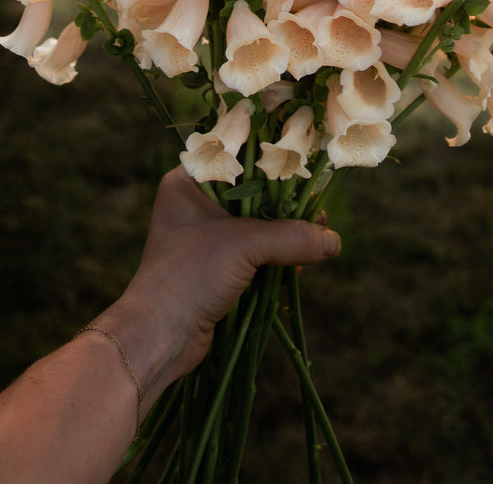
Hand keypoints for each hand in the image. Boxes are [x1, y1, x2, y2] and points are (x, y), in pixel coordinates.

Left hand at [98, 167, 339, 396]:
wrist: (159, 336)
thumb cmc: (190, 275)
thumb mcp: (243, 245)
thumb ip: (290, 236)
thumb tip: (333, 241)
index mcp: (188, 182)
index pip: (237, 157)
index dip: (272, 161)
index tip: (307, 165)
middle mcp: (195, 204)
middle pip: (252, 192)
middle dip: (287, 202)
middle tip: (319, 206)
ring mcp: (205, 237)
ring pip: (256, 224)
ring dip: (286, 230)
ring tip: (319, 230)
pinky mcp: (216, 267)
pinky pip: (255, 251)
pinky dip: (278, 253)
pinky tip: (302, 257)